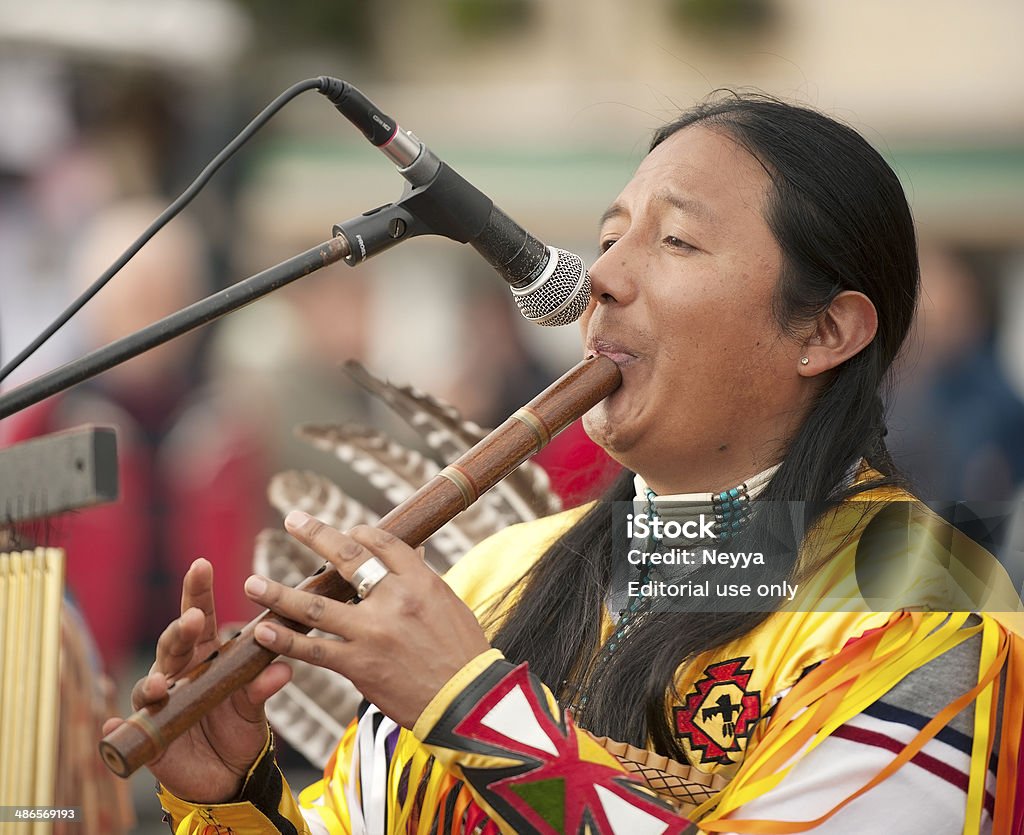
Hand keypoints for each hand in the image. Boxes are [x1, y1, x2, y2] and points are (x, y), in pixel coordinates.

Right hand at [102, 558, 292, 802]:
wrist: (228, 772)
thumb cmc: (238, 726)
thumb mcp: (254, 705)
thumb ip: (263, 686)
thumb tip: (285, 669)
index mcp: (207, 655)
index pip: (200, 616)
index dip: (198, 591)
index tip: (201, 565)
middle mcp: (180, 672)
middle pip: (174, 644)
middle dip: (181, 630)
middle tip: (193, 620)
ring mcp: (162, 702)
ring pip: (150, 684)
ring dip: (153, 682)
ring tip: (160, 684)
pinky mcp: (151, 735)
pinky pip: (130, 728)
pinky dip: (119, 725)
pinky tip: (112, 722)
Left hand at [244, 512, 491, 728]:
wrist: (468, 702)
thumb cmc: (464, 654)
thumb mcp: (450, 605)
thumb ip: (423, 580)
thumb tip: (412, 553)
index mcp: (421, 581)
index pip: (383, 543)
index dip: (360, 533)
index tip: (345, 530)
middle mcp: (394, 600)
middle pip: (348, 558)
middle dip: (316, 535)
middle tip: (293, 519)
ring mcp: (373, 633)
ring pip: (315, 606)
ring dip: (279, 594)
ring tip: (252, 583)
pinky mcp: (359, 666)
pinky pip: (313, 650)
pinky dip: (285, 641)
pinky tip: (262, 632)